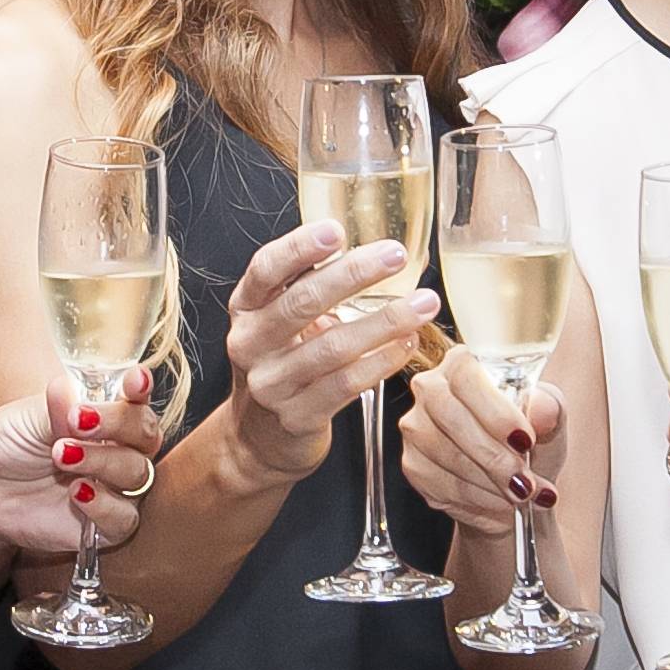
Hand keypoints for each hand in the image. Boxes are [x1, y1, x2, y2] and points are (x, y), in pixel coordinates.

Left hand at [0, 367, 164, 552]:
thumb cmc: (9, 445)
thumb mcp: (27, 418)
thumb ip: (58, 408)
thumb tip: (70, 392)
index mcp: (106, 413)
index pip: (137, 398)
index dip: (142, 388)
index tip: (134, 382)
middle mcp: (119, 448)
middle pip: (147, 433)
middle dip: (118, 423)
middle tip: (79, 421)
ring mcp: (116, 487)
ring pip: (137, 473)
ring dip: (102, 461)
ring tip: (61, 456)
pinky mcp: (107, 525)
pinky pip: (125, 517)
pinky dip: (104, 504)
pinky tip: (77, 492)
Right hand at [221, 221, 437, 489]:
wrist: (259, 439)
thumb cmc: (280, 364)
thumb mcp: (277, 321)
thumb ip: (306, 286)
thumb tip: (368, 247)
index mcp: (246, 309)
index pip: (265, 270)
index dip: (299, 248)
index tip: (336, 230)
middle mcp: (251, 344)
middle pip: (302, 302)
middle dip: (353, 275)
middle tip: (395, 255)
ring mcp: (272, 384)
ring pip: (333, 347)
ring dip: (385, 321)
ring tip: (423, 303)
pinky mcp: (298, 417)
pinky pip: (347, 384)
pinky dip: (382, 361)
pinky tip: (407, 343)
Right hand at [398, 346, 567, 537]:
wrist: (516, 489)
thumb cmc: (531, 444)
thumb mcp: (551, 423)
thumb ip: (550, 410)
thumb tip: (541, 408)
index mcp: (465, 364)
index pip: (466, 375)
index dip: (495, 411)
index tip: (525, 441)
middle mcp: (432, 388)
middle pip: (450, 416)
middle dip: (493, 456)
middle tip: (526, 482)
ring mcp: (417, 427)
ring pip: (446, 454)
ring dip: (489, 482)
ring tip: (522, 494)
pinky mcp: (413, 464)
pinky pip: (440, 484)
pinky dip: (476, 498)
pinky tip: (498, 500)